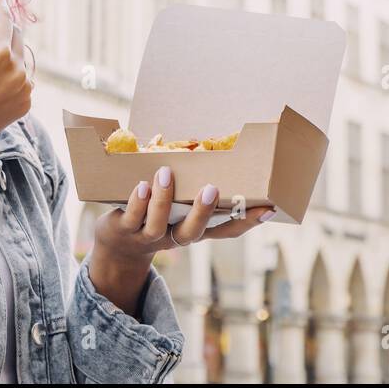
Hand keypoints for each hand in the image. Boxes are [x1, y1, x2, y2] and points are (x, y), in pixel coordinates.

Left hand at [86, 164, 272, 312]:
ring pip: (158, 224)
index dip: (247, 222)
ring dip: (163, 199)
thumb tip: (190, 140)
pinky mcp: (124, 231)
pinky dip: (138, 202)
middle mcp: (175, 237)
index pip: (226, 231)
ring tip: (166, 173)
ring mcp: (148, 236)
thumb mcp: (175, 204)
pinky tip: (142, 185)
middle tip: (212, 188)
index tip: (270, 208)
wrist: (119, 247)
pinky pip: (132, 218)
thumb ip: (185, 178)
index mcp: (194, 229)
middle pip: (193, 231)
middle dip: (203, 211)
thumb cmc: (154, 215)